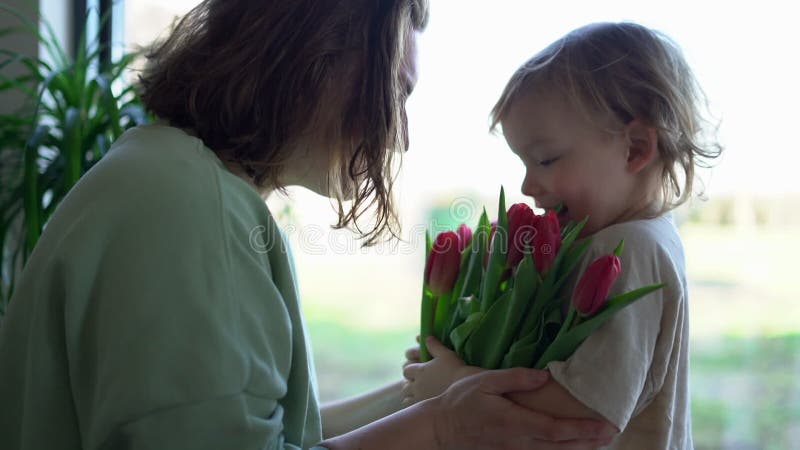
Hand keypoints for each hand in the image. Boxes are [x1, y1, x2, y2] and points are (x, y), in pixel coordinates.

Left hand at [401, 337, 480, 407]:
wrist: (465, 388)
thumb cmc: (456, 369)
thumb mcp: (446, 354)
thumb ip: (434, 346)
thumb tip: (426, 337)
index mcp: (420, 370)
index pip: (406, 369)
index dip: (410, 370)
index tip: (416, 370)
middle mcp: (417, 384)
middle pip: (405, 384)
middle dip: (409, 383)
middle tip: (417, 383)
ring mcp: (420, 396)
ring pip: (406, 396)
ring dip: (410, 394)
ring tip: (418, 394)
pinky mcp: (424, 406)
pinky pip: (411, 406)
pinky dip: (412, 403)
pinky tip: (419, 403)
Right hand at [428, 368, 616, 449]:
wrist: (440, 428)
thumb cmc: (460, 401)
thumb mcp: (484, 381)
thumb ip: (515, 378)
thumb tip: (543, 376)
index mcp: (514, 422)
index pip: (555, 429)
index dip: (581, 430)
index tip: (604, 427)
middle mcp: (518, 442)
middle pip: (560, 446)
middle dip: (588, 442)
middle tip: (612, 435)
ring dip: (578, 449)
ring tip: (599, 442)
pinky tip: (570, 447)